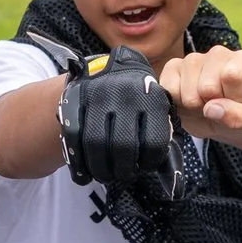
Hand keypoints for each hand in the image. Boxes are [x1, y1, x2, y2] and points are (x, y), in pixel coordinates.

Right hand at [58, 45, 184, 200]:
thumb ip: (160, 131)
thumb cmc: (136, 95)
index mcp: (150, 97)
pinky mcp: (75, 102)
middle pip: (123, 145)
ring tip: (105, 175)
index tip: (144, 167)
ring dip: (100, 168)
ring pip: (96, 143)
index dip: (149, 162)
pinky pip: (74, 137)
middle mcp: (124, 96)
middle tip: (122, 175)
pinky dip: (79, 162)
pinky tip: (84, 175)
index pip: (153, 142)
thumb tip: (167, 172)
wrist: (106, 67)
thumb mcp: (154, 104)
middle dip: (123, 169)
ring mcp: (97, 98)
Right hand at [159, 46, 241, 139]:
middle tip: (218, 105)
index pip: (231, 76)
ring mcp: (193, 58)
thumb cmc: (238, 112)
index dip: (230, 97)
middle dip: (211, 104)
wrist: (222, 115)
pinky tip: (188, 100)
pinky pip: (168, 89)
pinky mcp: (172, 66)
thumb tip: (211, 109)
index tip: (236, 102)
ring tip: (204, 103)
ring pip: (188, 91)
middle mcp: (218, 54)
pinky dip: (177, 102)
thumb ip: (236, 116)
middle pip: (207, 88)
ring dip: (195, 105)